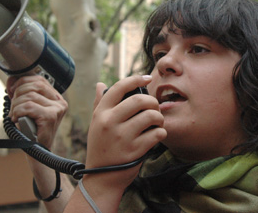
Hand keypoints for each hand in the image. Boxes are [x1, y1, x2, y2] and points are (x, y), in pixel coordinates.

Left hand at [6, 75, 67, 148]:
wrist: (37, 151)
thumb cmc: (32, 130)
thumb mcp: (29, 108)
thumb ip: (25, 93)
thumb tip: (12, 80)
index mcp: (56, 98)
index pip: (39, 79)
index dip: (22, 81)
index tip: (11, 90)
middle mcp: (60, 102)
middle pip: (34, 85)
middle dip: (18, 93)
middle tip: (13, 106)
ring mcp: (57, 109)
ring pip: (29, 96)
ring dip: (16, 105)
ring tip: (14, 115)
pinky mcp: (50, 117)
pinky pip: (28, 106)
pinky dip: (18, 111)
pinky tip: (16, 119)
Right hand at [84, 75, 166, 191]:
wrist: (101, 178)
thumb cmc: (101, 148)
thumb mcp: (95, 125)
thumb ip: (99, 104)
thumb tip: (100, 84)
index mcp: (101, 113)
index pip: (119, 88)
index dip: (135, 79)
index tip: (147, 78)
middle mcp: (110, 122)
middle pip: (139, 99)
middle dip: (153, 101)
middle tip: (155, 108)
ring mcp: (122, 137)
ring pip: (150, 116)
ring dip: (159, 117)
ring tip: (158, 122)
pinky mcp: (134, 150)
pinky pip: (156, 134)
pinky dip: (161, 133)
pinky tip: (158, 135)